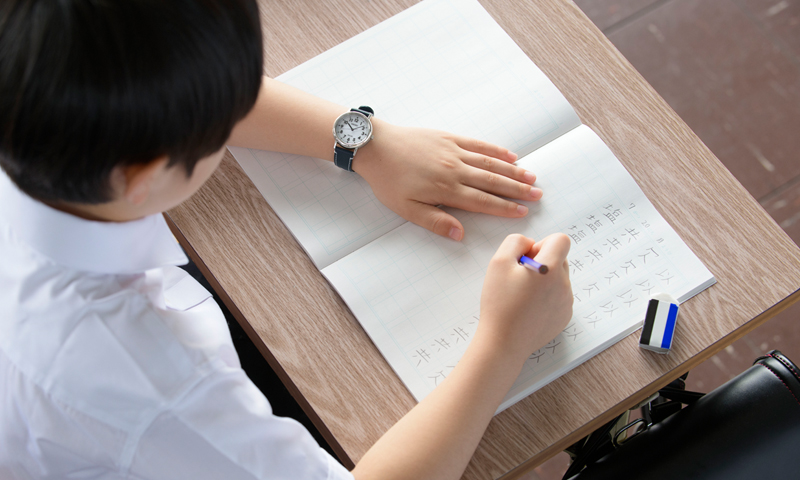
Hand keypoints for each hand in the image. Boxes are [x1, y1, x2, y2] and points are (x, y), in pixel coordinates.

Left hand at [353, 120, 541, 240]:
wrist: (375, 146)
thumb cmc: (388, 181)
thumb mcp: (406, 209)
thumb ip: (435, 221)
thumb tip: (460, 234)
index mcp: (446, 189)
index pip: (483, 201)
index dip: (505, 208)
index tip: (523, 212)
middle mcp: (455, 169)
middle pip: (494, 181)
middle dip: (518, 190)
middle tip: (538, 195)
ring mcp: (454, 151)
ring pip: (491, 162)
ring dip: (513, 170)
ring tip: (532, 177)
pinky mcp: (449, 138)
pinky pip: (478, 144)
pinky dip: (497, 150)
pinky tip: (511, 155)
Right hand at [477, 233, 572, 361]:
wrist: (504, 342)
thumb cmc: (499, 303)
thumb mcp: (498, 263)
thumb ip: (515, 242)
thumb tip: (530, 243)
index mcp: (550, 269)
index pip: (561, 240)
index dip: (543, 243)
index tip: (528, 258)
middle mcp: (564, 284)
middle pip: (561, 258)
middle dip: (543, 261)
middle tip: (521, 277)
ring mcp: (567, 302)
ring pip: (560, 278)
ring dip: (545, 280)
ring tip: (523, 296)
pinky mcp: (564, 316)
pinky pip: (559, 296)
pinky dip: (546, 297)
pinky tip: (529, 309)